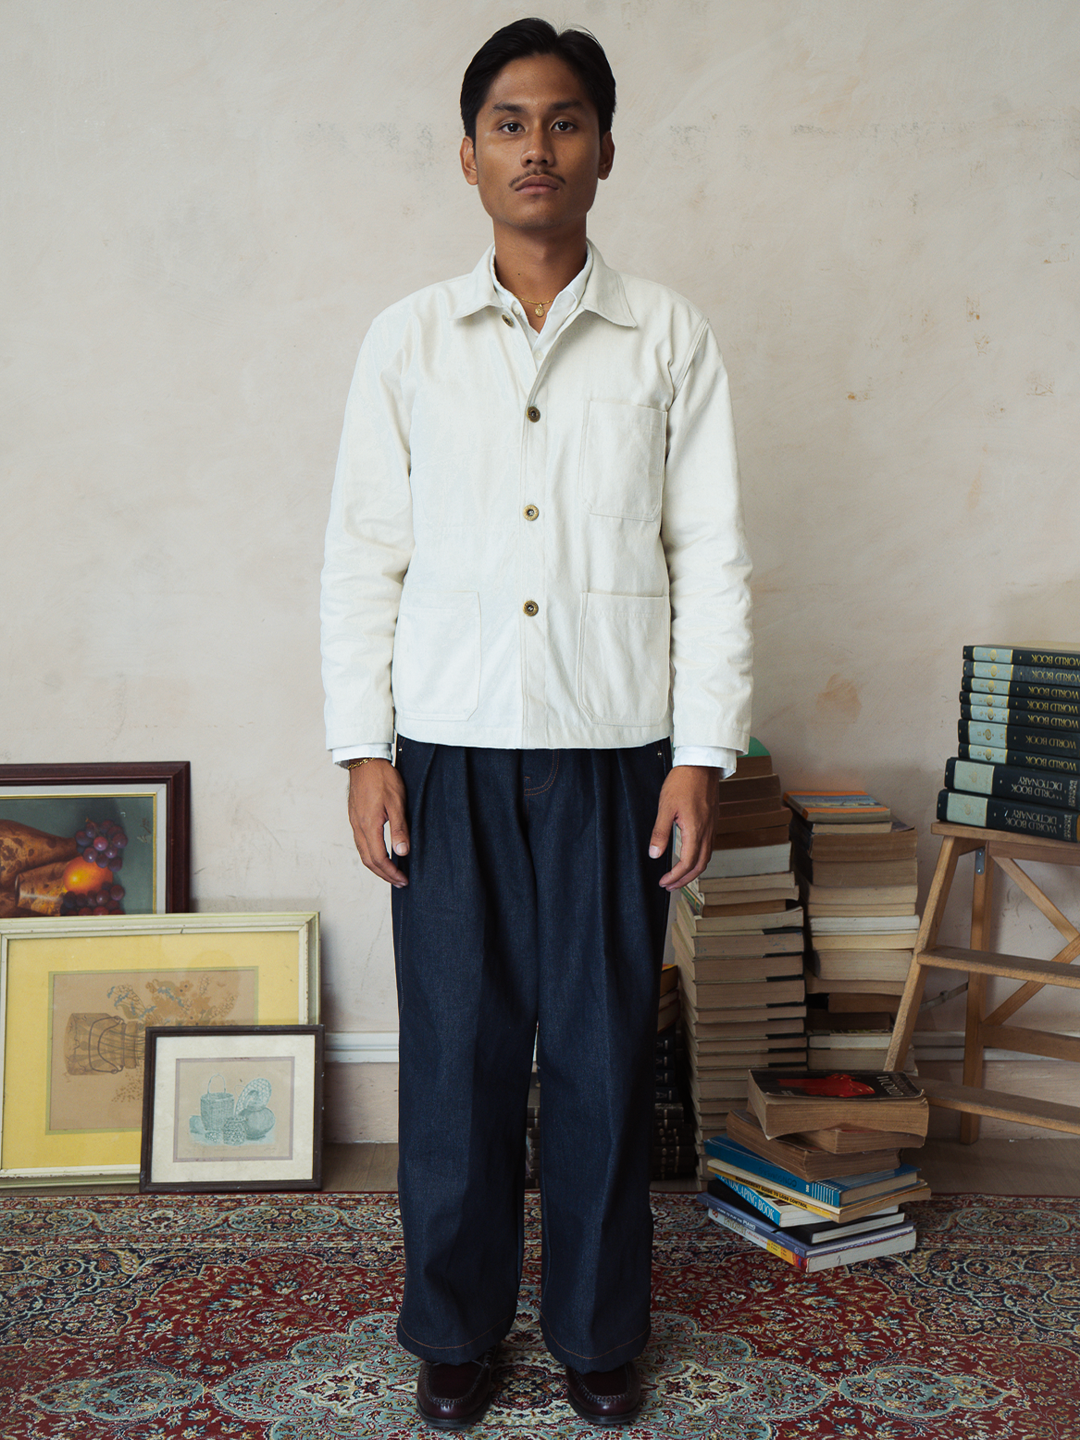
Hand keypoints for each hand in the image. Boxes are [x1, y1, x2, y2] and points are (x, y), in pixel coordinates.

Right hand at [347, 760, 409, 885]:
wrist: (365, 760)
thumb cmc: (382, 778)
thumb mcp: (397, 803)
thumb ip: (399, 829)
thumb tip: (402, 853)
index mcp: (369, 825)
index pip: (379, 858)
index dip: (391, 872)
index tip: (403, 879)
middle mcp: (359, 827)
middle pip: (368, 860)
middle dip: (384, 874)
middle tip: (399, 881)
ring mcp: (355, 822)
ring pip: (363, 853)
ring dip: (377, 866)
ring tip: (391, 872)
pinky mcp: (355, 818)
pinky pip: (361, 843)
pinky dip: (371, 854)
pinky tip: (380, 854)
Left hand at [648, 765, 719, 890]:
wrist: (702, 764)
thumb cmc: (684, 781)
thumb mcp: (665, 807)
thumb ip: (660, 832)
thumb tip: (655, 853)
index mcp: (695, 830)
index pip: (687, 863)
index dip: (675, 877)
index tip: (664, 882)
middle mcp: (707, 832)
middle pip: (699, 866)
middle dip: (685, 880)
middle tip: (670, 886)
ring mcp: (712, 827)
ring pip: (706, 857)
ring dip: (693, 871)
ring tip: (679, 876)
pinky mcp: (713, 821)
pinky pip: (709, 847)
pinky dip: (699, 858)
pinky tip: (690, 856)